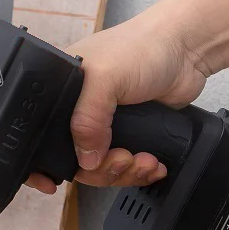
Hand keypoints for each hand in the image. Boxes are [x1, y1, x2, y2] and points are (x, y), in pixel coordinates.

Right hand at [26, 12, 206, 192]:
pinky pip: (124, 168)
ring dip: (123, 173)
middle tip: (122, 158)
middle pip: (73, 161)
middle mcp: (79, 112)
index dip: (42, 164)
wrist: (187, 49)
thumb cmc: (143, 46)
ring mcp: (105, 126)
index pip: (41, 136)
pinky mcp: (129, 136)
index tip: (51, 183)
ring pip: (100, 169)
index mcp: (62, 93)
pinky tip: (152, 165)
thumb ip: (88, 120)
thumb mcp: (105, 78)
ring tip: (143, 161)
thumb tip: (85, 161)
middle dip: (100, 170)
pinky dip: (138, 172)